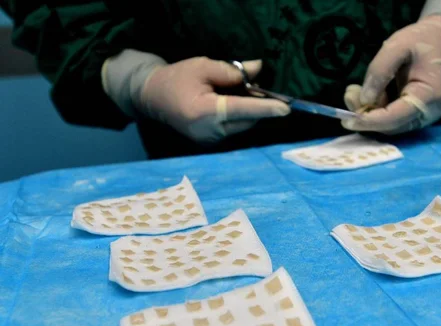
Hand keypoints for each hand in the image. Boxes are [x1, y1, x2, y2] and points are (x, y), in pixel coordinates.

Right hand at [137, 57, 289, 142]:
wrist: (152, 98)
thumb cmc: (177, 79)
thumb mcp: (203, 66)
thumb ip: (231, 70)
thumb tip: (258, 69)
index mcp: (205, 111)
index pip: (242, 109)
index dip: (266, 108)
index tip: (286, 109)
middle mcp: (209, 131)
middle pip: (247, 119)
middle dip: (257, 105)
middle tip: (253, 86)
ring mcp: (210, 141)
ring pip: (242, 125)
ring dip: (247, 111)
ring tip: (236, 93)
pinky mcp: (210, 144)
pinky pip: (234, 129)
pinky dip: (238, 117)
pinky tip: (228, 104)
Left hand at [342, 15, 440, 134]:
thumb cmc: (421, 40)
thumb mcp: (397, 46)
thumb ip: (379, 71)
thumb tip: (364, 100)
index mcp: (430, 94)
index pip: (396, 117)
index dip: (370, 121)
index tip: (347, 121)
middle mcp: (430, 112)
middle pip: (391, 125)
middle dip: (366, 115)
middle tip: (349, 94)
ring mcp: (425, 116)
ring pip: (389, 125)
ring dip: (369, 112)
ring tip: (354, 90)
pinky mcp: (416, 115)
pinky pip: (392, 119)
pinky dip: (376, 110)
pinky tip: (367, 93)